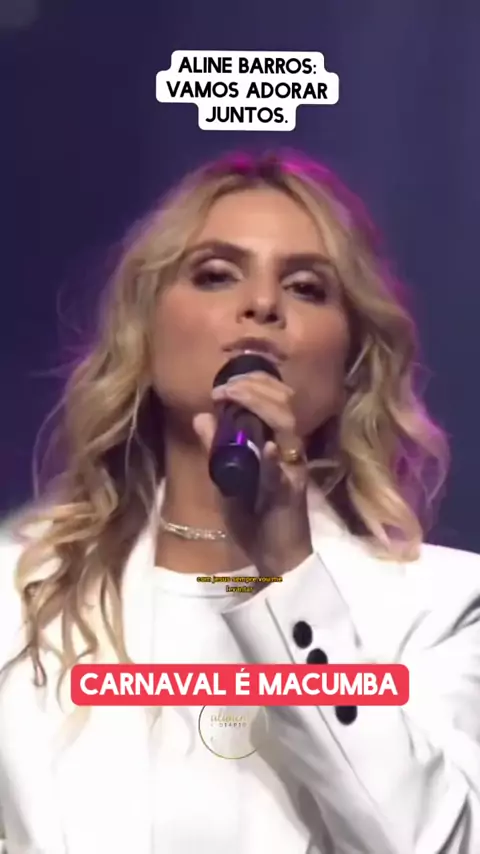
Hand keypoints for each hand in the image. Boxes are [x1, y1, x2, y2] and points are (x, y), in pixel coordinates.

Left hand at [193, 371, 312, 576]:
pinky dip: (275, 458)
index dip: (252, 384)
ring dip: (263, 407)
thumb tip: (201, 416)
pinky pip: (286, 470)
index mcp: (274, 441)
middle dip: (255, 387)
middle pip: (282, 404)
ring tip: (238, 398)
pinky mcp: (295, 491)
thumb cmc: (252, 519)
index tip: (222, 386)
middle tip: (228, 387)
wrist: (273, 557)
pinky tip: (267, 448)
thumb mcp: (225, 480)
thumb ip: (215, 449)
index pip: (273, 400)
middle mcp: (287, 448)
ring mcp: (293, 467)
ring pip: (288, 426)